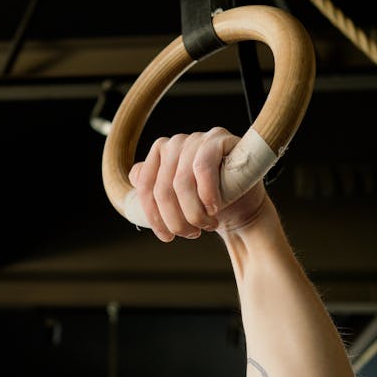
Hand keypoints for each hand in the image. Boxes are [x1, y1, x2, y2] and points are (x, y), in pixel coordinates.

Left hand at [128, 127, 267, 241]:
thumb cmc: (207, 203)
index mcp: (158, 156)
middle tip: (191, 233)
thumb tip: (133, 175)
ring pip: (181, 183)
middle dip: (176, 219)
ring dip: (193, 212)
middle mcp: (173, 144)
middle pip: (162, 189)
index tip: (167, 237)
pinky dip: (207, 194)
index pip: (144, 187)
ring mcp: (195, 139)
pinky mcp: (217, 139)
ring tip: (206, 225)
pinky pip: (202, 168)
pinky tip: (214, 208)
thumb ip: (153, 188)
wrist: (243, 204)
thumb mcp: (175, 200)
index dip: (154, 216)